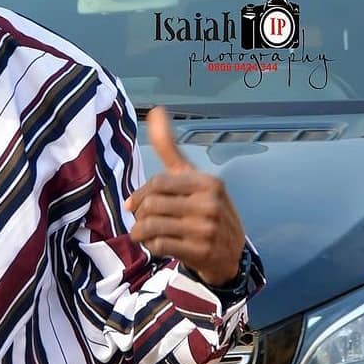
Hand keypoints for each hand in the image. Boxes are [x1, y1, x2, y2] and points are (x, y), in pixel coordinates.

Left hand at [125, 107, 244, 285]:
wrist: (230, 253)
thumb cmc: (204, 209)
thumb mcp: (192, 177)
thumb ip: (170, 148)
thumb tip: (156, 111)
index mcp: (208, 182)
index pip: (158, 182)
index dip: (139, 194)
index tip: (132, 204)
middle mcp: (210, 203)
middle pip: (152, 205)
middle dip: (139, 215)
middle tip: (140, 221)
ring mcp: (207, 228)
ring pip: (152, 226)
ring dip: (140, 232)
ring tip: (143, 234)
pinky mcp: (200, 252)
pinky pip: (159, 246)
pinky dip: (150, 246)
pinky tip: (156, 245)